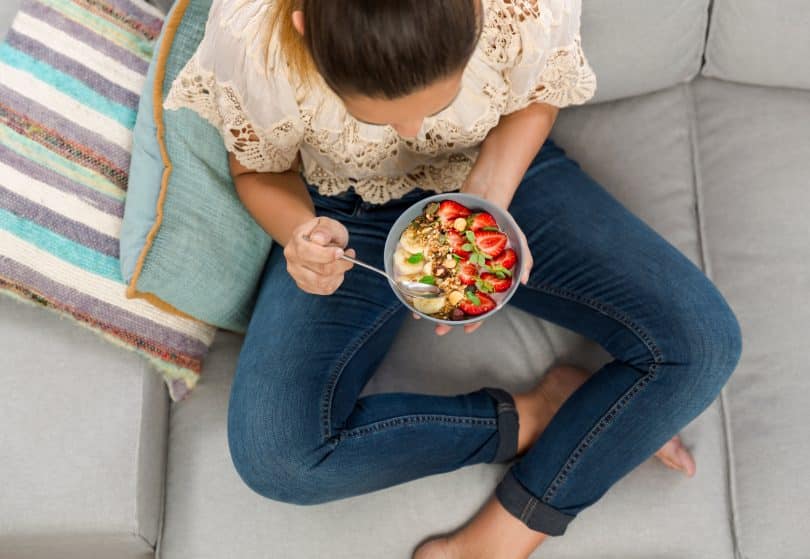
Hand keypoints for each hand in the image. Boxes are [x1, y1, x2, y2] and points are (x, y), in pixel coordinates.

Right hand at [284, 216, 354, 294]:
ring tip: (343, 262)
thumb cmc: (323, 232)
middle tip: (350, 255)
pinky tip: (337, 271)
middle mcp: (293, 259)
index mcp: (296, 241)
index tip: (341, 252)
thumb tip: (319, 239)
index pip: (308, 252)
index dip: (327, 254)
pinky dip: (336, 281)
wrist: (315, 240)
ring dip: (339, 273)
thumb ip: (325, 229)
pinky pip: (325, 289)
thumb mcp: (327, 224)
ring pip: (323, 282)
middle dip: (340, 264)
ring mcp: (297, 274)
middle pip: (319, 270)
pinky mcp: (305, 285)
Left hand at [414, 216, 533, 335]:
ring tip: (420, 315)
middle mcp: (468, 277)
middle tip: (439, 330)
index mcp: (485, 281)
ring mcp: (453, 267)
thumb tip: (524, 281)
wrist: (485, 200)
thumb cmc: (504, 225)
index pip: (482, 306)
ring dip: (430, 305)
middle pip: (457, 304)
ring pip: (441, 291)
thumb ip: (524, 260)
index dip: (475, 319)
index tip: (467, 329)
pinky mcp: (440, 255)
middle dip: (447, 319)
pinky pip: (429, 270)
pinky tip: (411, 289)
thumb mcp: (519, 241)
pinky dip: (421, 280)